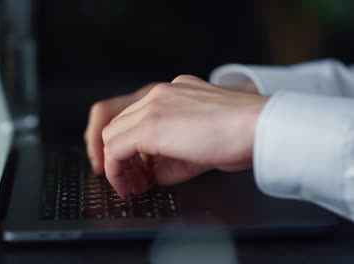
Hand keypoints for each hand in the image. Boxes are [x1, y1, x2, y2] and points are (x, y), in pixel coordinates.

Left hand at [85, 79, 257, 174]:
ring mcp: (153, 106)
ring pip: (113, 135)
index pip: (138, 118)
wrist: (259, 127)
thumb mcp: (201, 143)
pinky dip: (116, 170)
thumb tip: (156, 172)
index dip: (132, 147)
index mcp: (175, 92)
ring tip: (131, 186)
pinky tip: (128, 185)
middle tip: (134, 181)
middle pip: (121, 125)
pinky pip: (116, 149)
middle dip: (122, 156)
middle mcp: (160, 94)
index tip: (138, 168)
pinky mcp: (149, 125)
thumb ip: (175, 153)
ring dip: (118, 164)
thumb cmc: (241, 135)